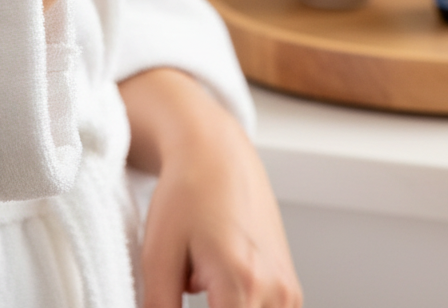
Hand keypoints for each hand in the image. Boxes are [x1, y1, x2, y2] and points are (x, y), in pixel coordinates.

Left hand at [119, 69, 301, 307]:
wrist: (217, 154)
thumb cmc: (186, 194)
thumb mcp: (157, 256)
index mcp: (242, 284)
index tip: (174, 306)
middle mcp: (275, 291)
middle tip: (185, 286)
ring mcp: (288, 290)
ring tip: (198, 281)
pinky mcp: (290, 286)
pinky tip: (216, 296)